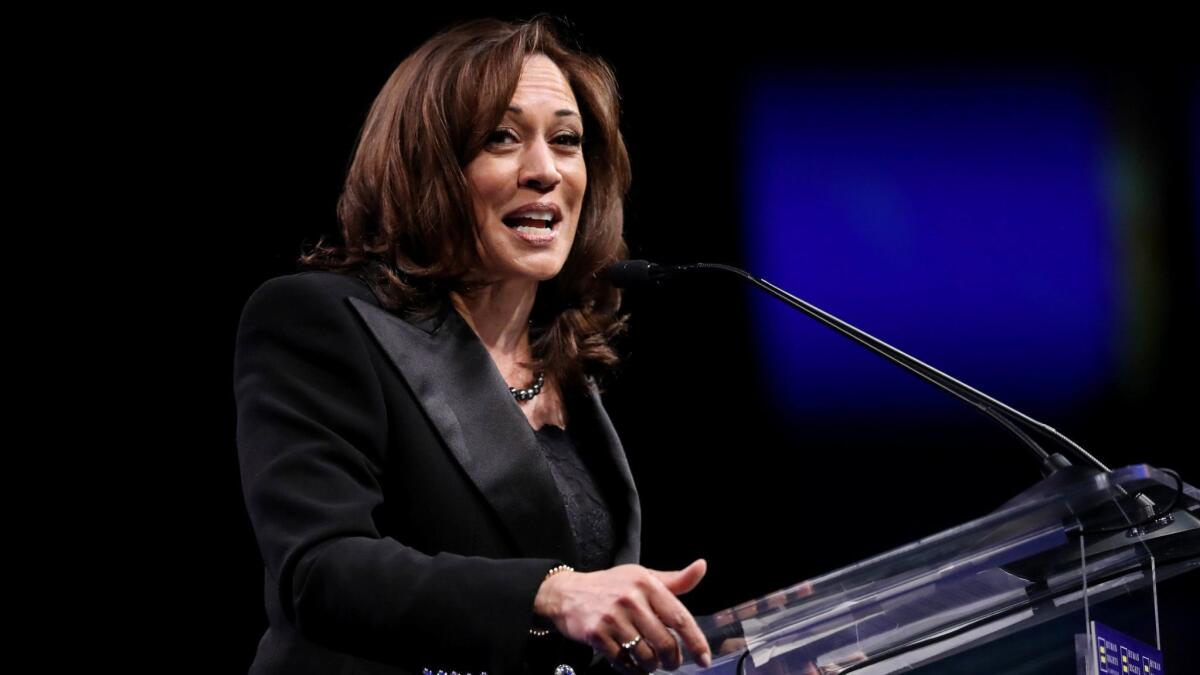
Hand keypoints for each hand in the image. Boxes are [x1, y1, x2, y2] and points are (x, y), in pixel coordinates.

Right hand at [533, 559, 713, 670]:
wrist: (568, 593)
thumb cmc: (611, 586)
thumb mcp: (642, 577)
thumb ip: (674, 580)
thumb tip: (701, 567)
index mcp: (647, 584)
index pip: (679, 618)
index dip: (695, 641)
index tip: (704, 658)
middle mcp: (631, 599)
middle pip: (664, 642)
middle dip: (672, 659)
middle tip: (671, 663)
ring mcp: (612, 618)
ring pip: (645, 656)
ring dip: (652, 666)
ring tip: (651, 662)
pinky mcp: (597, 635)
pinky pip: (623, 662)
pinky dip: (632, 669)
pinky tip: (632, 664)